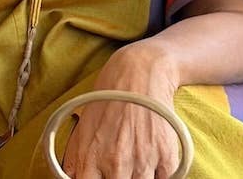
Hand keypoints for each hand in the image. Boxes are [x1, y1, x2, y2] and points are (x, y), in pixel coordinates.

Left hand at [62, 43, 181, 178]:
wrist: (138, 73)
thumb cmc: (107, 99)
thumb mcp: (82, 126)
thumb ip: (75, 158)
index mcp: (90, 156)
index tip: (99, 178)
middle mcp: (116, 162)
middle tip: (119, 168)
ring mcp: (143, 161)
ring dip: (138, 178)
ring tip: (135, 162)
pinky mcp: (167, 159)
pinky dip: (158, 175)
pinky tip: (152, 158)